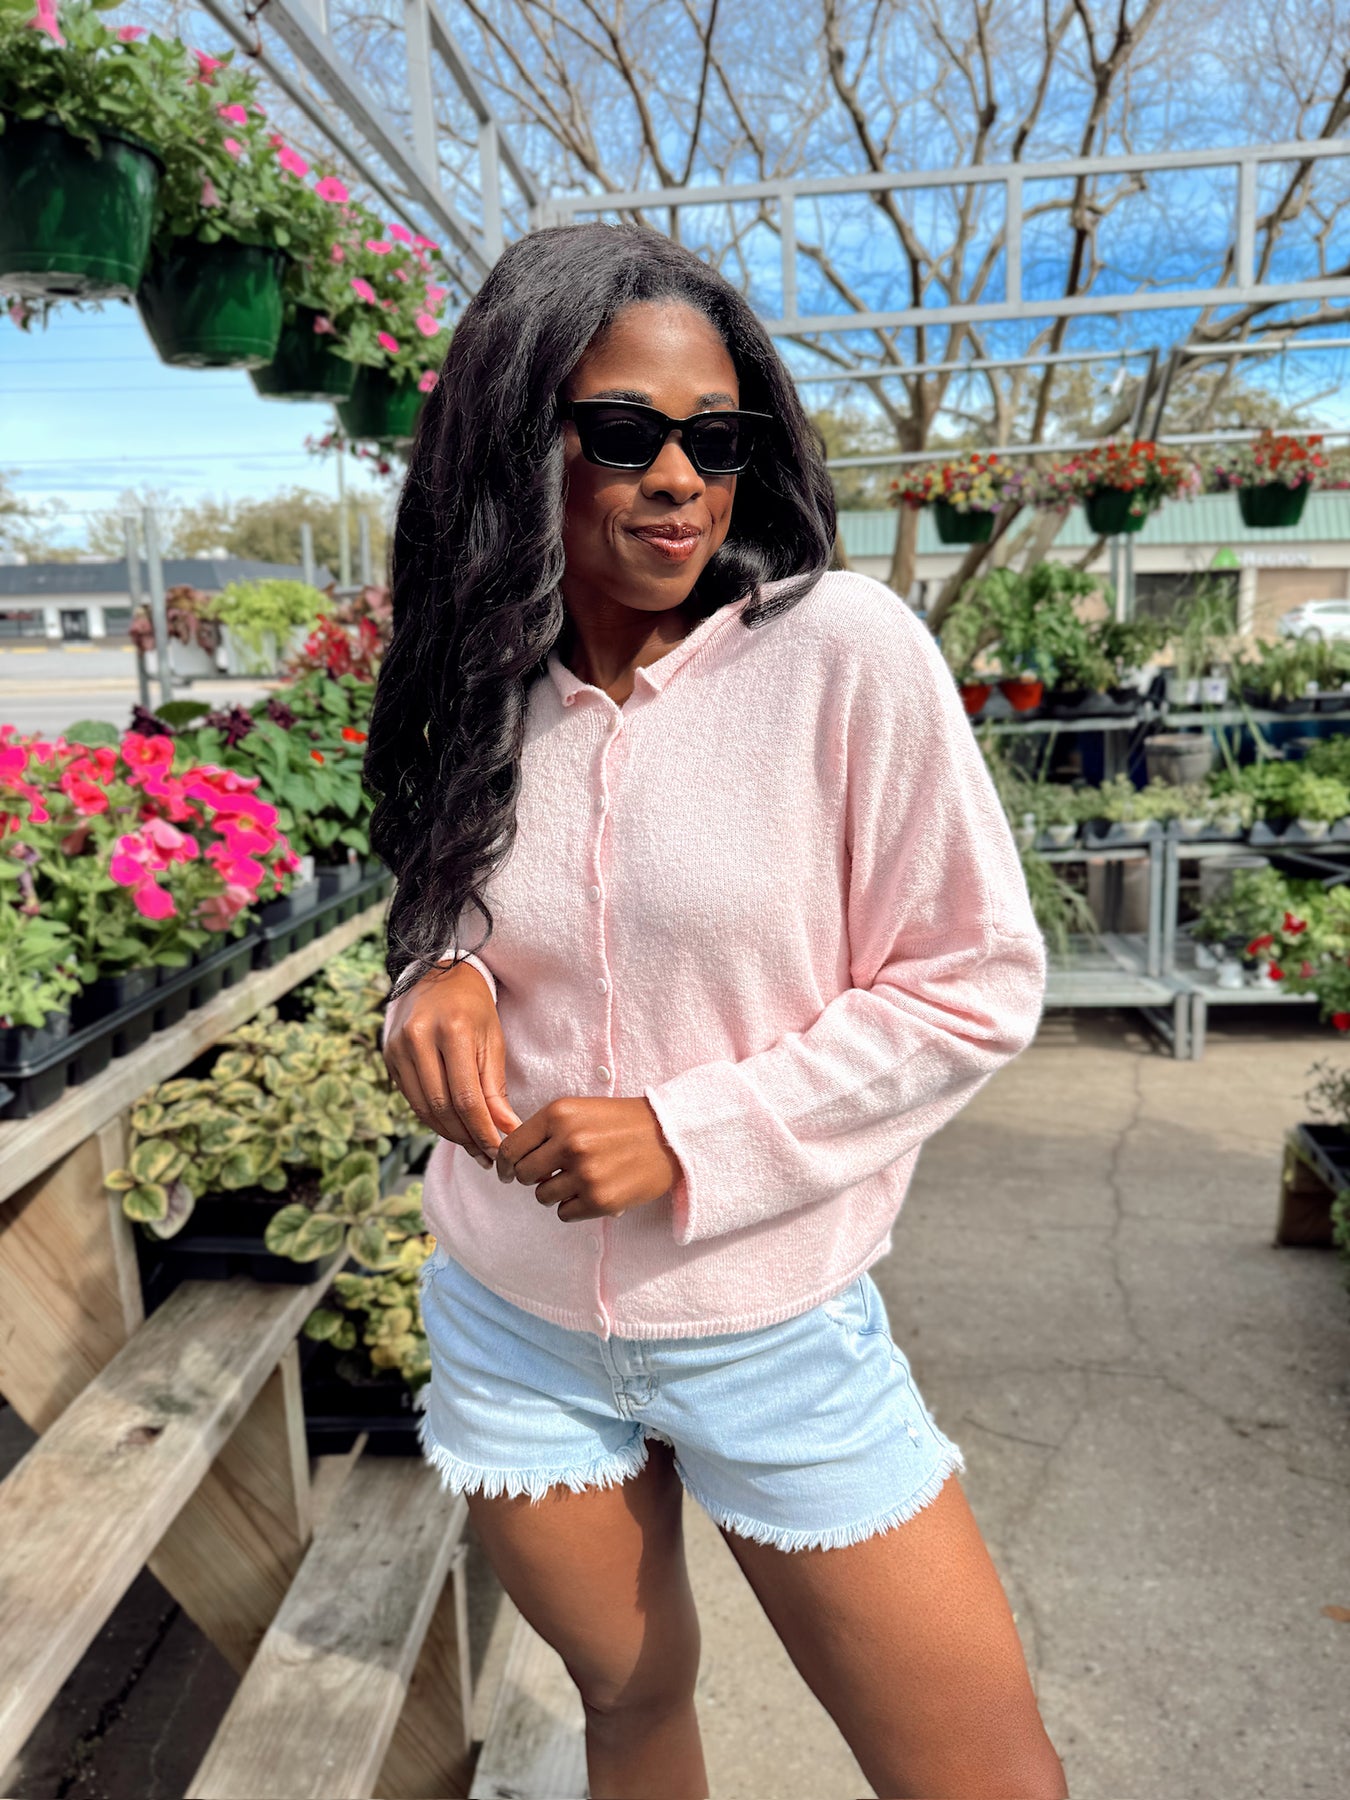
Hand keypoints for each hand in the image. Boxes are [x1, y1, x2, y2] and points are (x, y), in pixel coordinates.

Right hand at [381, 962, 521, 1166]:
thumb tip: (507, 1131)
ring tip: (473, 1146)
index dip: (482, 1131)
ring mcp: (398, 1047)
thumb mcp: (493, 1041)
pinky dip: (433, 1118)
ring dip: (450, 1134)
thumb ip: (496, 1088)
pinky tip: (452, 1127)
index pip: (466, 1097)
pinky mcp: (388, 1056)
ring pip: (423, 1108)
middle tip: (487, 1156)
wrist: (438, 977)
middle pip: (442, 1107)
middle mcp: (419, 1037)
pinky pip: (412, 1099)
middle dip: (467, 1138)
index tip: (499, 1151)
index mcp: (452, 1030)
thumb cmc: (474, 1009)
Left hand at [495, 1095, 682, 1223]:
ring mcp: (585, 1173)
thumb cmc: (620, 1123)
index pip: (510, 1148)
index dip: (504, 1164)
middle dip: (532, 1178)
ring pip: (542, 1196)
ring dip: (554, 1192)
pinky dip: (573, 1207)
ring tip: (578, 1180)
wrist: (669, 1136)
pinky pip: (564, 1213)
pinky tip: (591, 1192)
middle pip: (523, 1175)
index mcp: (558, 1114)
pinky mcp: (600, 1200)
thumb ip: (544, 1129)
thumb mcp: (579, 1110)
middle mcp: (569, 1142)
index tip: (507, 1172)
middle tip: (550, 1175)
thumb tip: (511, 1159)